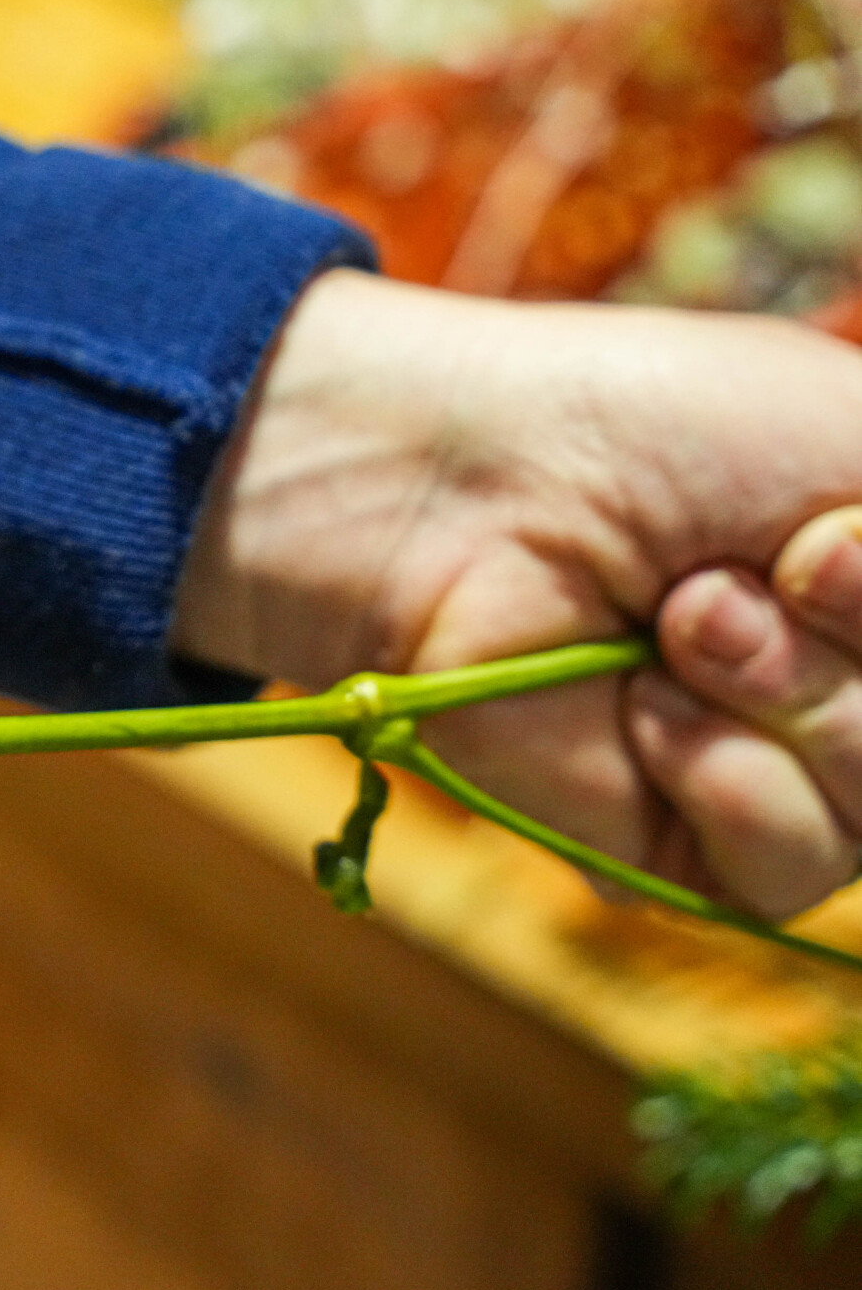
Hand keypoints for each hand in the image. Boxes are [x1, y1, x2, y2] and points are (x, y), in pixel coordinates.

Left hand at [174, 268, 861, 918]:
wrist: (465, 485)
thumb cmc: (661, 429)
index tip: (835, 539)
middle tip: (772, 567)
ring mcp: (785, 777)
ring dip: (796, 696)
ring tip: (682, 620)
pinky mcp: (687, 851)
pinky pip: (789, 860)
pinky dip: (721, 770)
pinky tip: (640, 708)